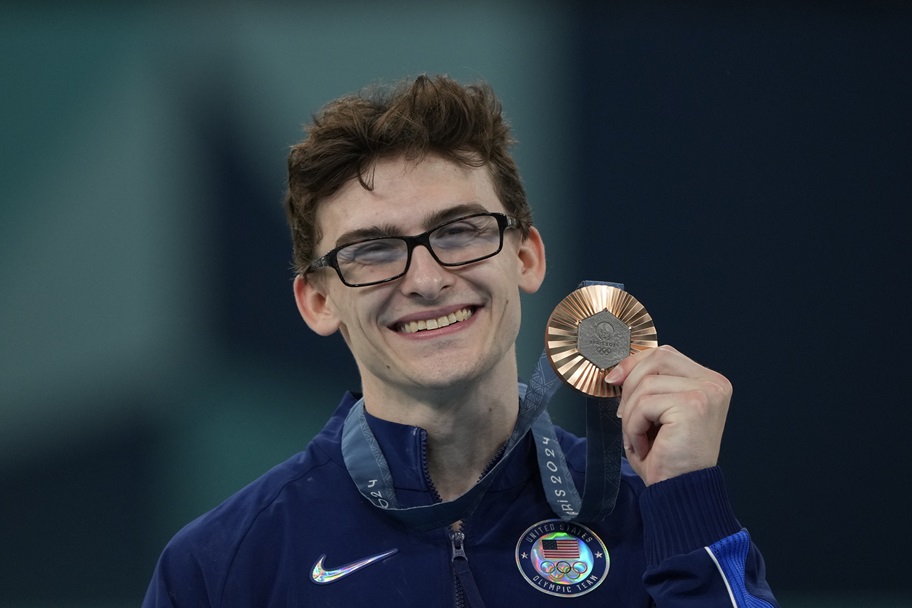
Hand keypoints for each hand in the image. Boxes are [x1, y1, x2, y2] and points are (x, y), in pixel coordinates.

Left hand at [605, 345, 730, 485]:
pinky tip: (646, 446)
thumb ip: (647, 385)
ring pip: (645, 384)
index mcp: (708, 382)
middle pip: (656, 358)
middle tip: (625, 416)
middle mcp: (713, 384)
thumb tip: (618, 370)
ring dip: (631, 414)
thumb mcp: (656, 413)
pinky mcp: (693, 406)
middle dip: (630, 385)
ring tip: (640, 438)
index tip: (614, 379)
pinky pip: (644, 405)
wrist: (680, 493)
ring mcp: (706, 392)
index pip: (664, 354)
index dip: (634, 363)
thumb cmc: (669, 459)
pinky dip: (634, 427)